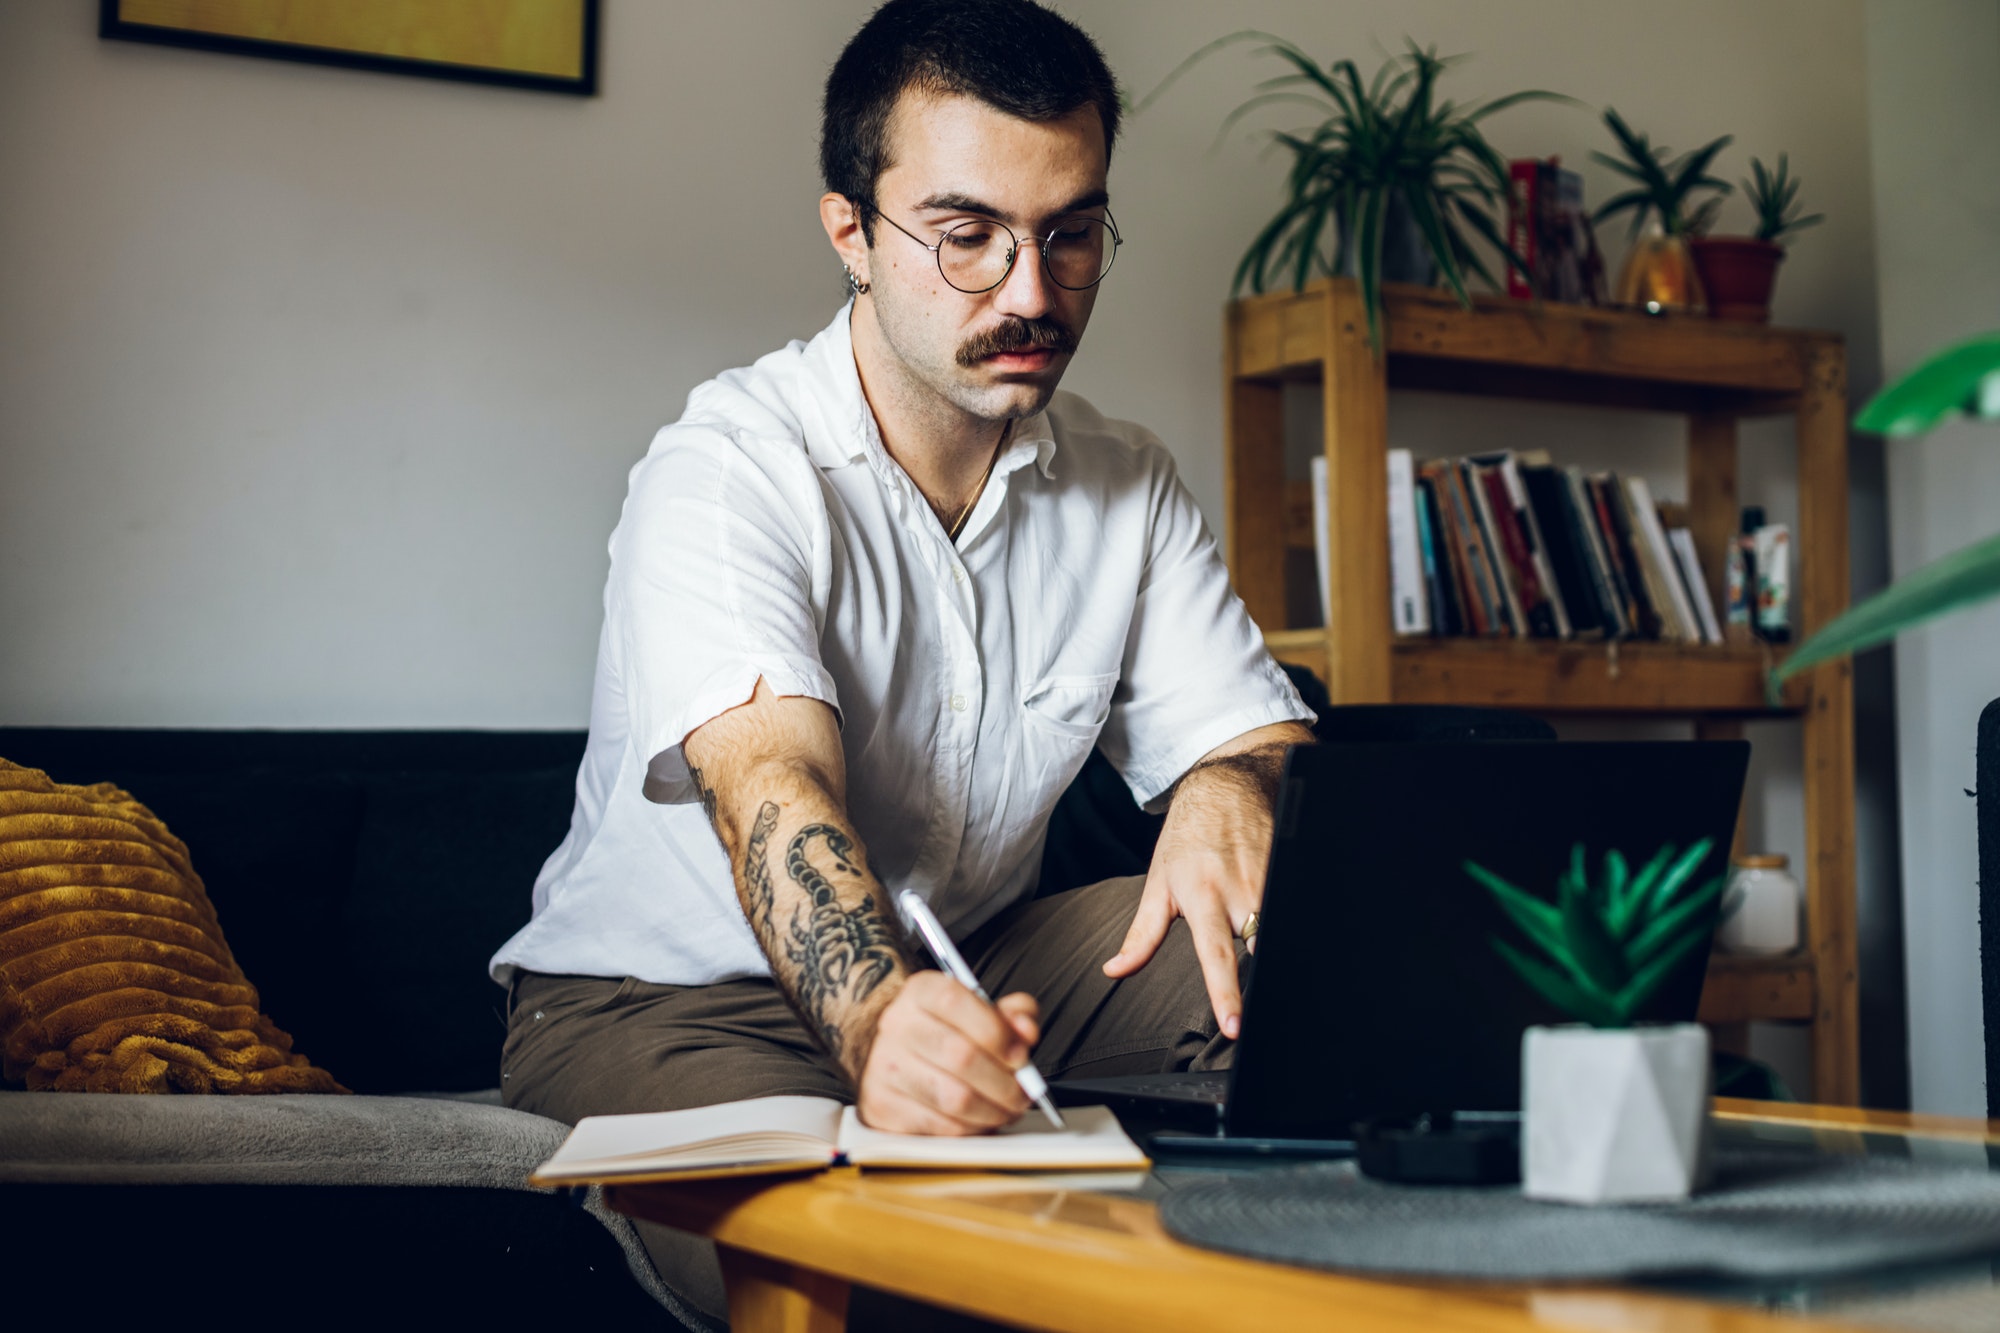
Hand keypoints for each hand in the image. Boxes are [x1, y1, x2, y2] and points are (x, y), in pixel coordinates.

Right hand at [855, 971, 1041, 1134]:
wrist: (896, 1056)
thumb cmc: (948, 1033)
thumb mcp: (981, 1012)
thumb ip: (1012, 1015)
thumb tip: (1026, 1030)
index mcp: (921, 991)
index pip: (955, 1001)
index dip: (996, 1031)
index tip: (1020, 1055)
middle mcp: (896, 1024)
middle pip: (960, 1056)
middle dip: (1005, 1082)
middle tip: (1024, 1093)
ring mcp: (883, 1066)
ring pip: (954, 1098)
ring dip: (993, 1111)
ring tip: (1007, 1110)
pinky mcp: (882, 1106)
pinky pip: (940, 1127)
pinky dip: (971, 1130)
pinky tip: (980, 1121)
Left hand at [1101, 767, 1271, 1038]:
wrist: (1228, 786)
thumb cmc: (1187, 839)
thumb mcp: (1158, 885)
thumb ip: (1141, 936)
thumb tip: (1114, 972)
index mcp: (1203, 898)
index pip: (1217, 957)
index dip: (1226, 995)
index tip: (1234, 1027)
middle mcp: (1241, 892)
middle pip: (1260, 948)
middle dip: (1260, 967)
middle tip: (1254, 974)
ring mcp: (1272, 879)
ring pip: (1279, 929)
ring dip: (1271, 941)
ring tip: (1260, 934)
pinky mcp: (1293, 868)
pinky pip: (1294, 906)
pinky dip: (1287, 919)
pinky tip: (1278, 914)